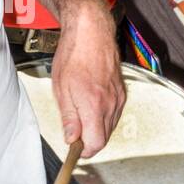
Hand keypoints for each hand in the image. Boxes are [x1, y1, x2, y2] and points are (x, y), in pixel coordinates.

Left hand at [50, 6, 123, 157]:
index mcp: (94, 106)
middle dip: (89, 139)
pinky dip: (103, 116)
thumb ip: (69, 118)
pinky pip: (114, 113)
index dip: (84, 150)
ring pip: (109, 126)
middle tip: (73, 130)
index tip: (75, 148)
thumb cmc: (73, 55)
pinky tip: (90, 104)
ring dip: (95, 127)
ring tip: (80, 112)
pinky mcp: (122, 92)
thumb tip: (72, 139)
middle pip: (104, 137)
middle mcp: (110, 104)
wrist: (91, 32)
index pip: (96, 143)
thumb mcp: (61, 89)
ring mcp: (118, 97)